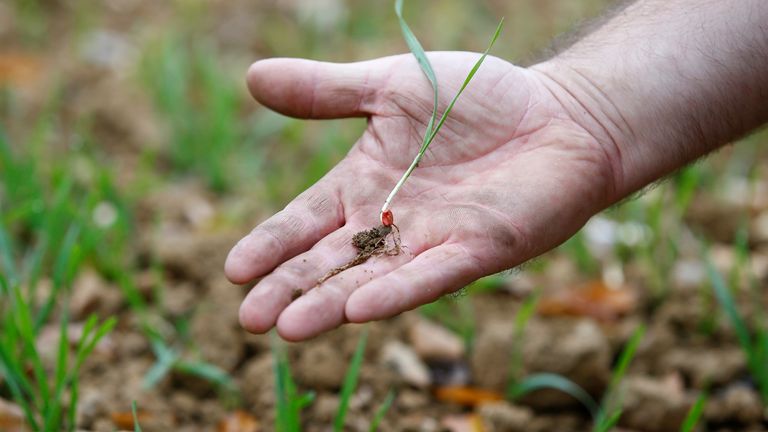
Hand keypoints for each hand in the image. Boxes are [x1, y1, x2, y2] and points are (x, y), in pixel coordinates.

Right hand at [225, 53, 618, 340]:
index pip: (304, 221)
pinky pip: (429, 276)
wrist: (557, 113)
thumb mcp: (390, 87)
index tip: (233, 269)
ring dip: (329, 303)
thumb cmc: (475, 98)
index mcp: (363, 184)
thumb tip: (251, 76)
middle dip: (289, 289)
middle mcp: (390, 222)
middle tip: (250, 319)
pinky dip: (395, 292)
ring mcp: (431, 241)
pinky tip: (359, 310)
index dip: (270, 244)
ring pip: (370, 279)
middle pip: (327, 262)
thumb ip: (326, 91)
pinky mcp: (475, 250)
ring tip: (288, 327)